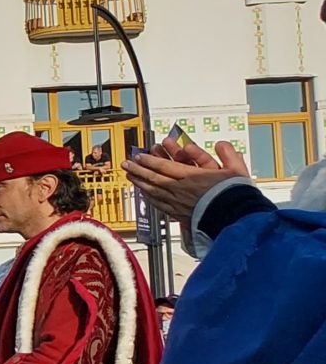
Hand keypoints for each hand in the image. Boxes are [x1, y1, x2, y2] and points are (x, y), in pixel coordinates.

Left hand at [127, 137, 249, 218]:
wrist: (236, 219)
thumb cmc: (236, 196)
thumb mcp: (237, 171)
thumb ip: (229, 155)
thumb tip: (221, 144)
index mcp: (192, 177)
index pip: (164, 166)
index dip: (149, 160)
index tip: (139, 156)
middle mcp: (181, 190)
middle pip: (153, 178)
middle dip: (138, 169)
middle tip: (126, 164)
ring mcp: (178, 204)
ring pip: (153, 191)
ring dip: (139, 182)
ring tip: (130, 176)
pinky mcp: (179, 215)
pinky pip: (159, 205)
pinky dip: (149, 198)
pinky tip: (144, 195)